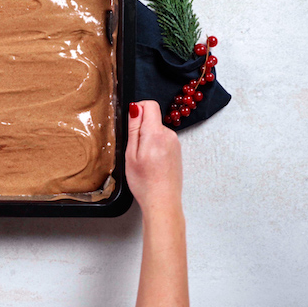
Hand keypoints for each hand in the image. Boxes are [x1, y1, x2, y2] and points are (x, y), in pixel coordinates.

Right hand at [125, 100, 182, 215]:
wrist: (163, 201)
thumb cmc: (145, 182)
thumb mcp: (131, 154)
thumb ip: (134, 128)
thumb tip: (135, 108)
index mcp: (156, 134)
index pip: (150, 105)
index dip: (138, 108)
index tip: (131, 122)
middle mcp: (169, 135)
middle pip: (152, 118)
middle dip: (140, 128)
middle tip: (134, 150)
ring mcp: (175, 143)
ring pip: (156, 131)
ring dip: (147, 139)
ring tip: (142, 160)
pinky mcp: (177, 151)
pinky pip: (162, 140)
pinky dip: (154, 147)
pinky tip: (150, 163)